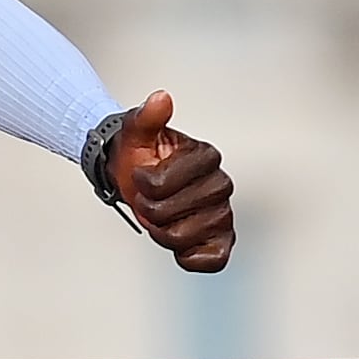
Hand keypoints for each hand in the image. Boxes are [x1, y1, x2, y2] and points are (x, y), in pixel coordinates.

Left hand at [109, 91, 236, 272]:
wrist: (136, 176)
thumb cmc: (138, 154)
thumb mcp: (134, 132)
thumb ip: (147, 117)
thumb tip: (161, 98)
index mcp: (206, 156)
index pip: (160, 185)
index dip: (142, 186)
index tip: (143, 175)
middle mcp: (222, 183)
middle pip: (170, 217)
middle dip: (149, 211)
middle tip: (149, 199)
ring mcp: (224, 212)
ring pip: (182, 240)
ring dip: (160, 233)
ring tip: (161, 217)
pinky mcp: (223, 239)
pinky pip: (214, 260)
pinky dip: (191, 259)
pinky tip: (180, 246)